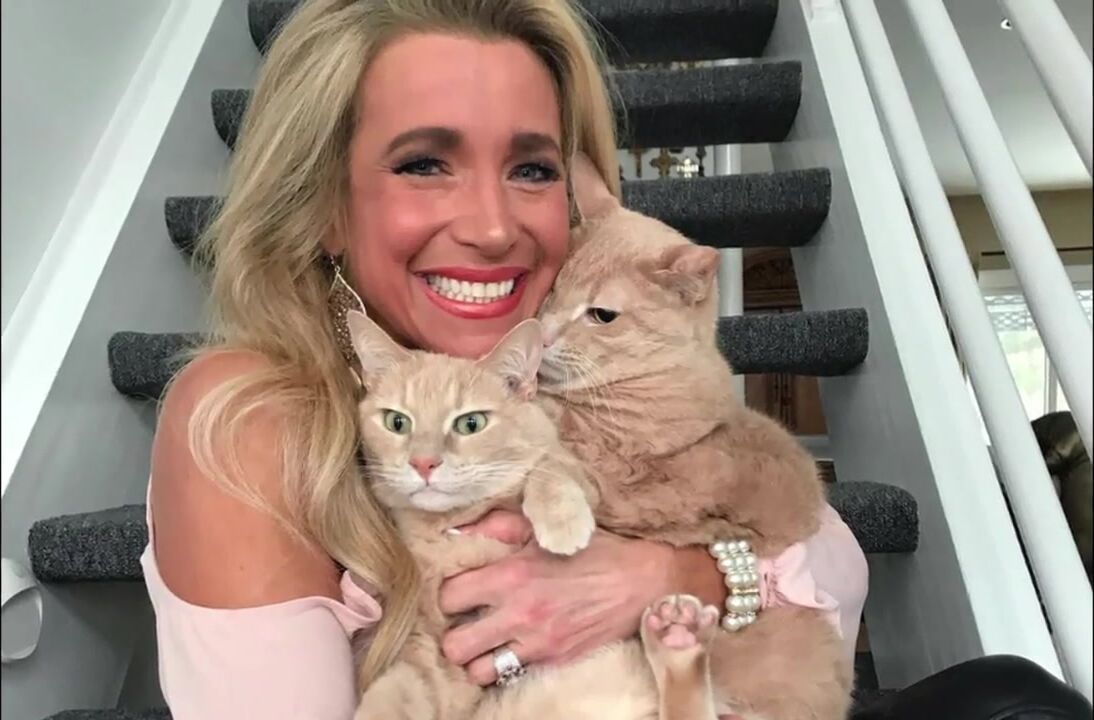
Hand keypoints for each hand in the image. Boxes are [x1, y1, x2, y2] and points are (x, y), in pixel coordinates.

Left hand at [438, 510, 724, 685]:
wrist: (644, 582)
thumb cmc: (595, 550)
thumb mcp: (546, 528)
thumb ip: (498, 526)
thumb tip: (459, 531)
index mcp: (512, 575)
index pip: (450, 598)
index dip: (449, 596)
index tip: (461, 592)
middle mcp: (520, 613)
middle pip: (456, 646)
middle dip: (454, 635)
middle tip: (467, 623)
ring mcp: (539, 642)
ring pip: (479, 671)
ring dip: (479, 657)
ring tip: (488, 641)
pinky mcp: (556, 659)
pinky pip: (512, 676)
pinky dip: (507, 667)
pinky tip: (514, 649)